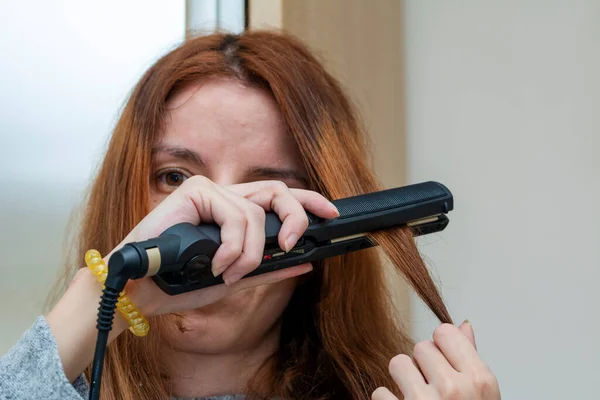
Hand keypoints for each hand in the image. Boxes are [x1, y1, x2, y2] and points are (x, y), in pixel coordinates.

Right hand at [109, 176, 339, 316]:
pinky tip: (218, 265)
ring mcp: (210, 192)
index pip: (277, 198)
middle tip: (290, 244)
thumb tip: (305, 264)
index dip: (308, 201)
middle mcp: (225, 198)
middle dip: (295, 216)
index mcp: (234, 214)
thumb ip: (268, 270)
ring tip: (228, 273)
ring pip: (255, 214)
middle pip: (276, 192)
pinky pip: (235, 216)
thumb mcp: (235, 279)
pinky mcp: (196, 192)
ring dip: (250, 253)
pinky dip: (233, 247)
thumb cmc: (180, 283)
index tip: (331, 214)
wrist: (140, 290)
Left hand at [372, 321, 499, 399]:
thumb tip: (464, 325)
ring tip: (416, 399)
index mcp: (481, 382)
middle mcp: (455, 390)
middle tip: (434, 389)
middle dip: (424, 365)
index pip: (445, 333)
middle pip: (421, 347)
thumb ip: (470, 360)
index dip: (442, 348)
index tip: (444, 364)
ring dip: (403, 380)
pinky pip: (380, 392)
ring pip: (398, 363)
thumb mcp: (483, 398)